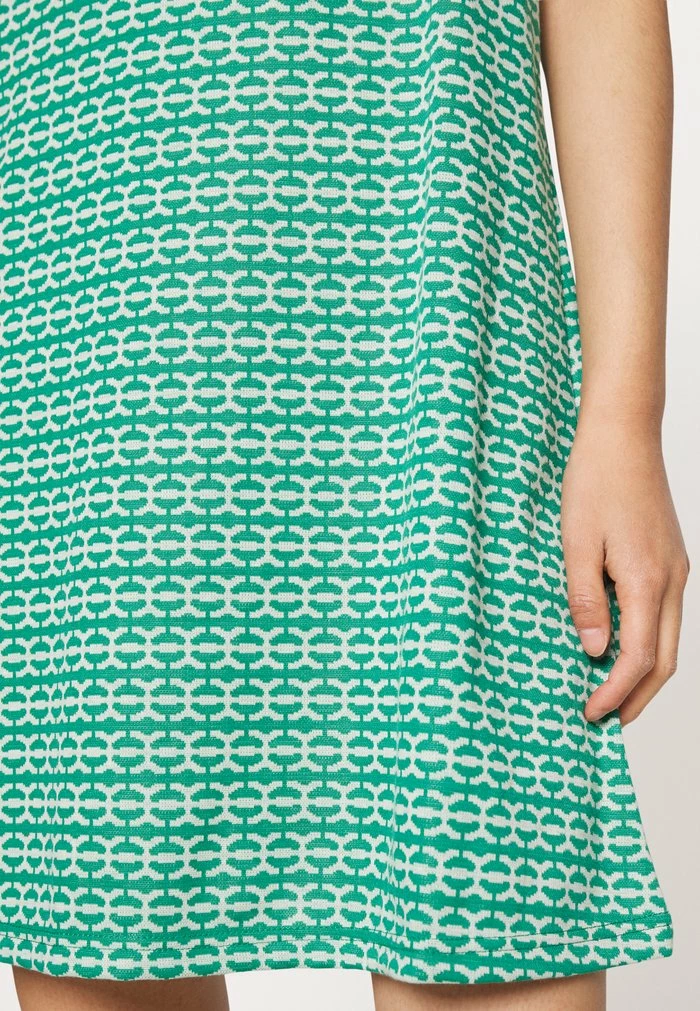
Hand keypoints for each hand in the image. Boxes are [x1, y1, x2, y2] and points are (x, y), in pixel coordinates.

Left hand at [561, 417, 689, 723]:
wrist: (623, 435)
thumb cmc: (595, 480)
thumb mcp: (575, 541)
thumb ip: (585, 598)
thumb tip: (594, 649)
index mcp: (647, 579)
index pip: (639, 657)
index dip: (616, 691)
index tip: (591, 712)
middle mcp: (672, 580)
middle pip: (665, 659)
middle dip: (638, 697)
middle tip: (608, 721)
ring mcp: (676, 570)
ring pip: (670, 640)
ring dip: (645, 673)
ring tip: (613, 693)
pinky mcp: (671, 559)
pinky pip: (665, 615)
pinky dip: (648, 643)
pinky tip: (622, 646)